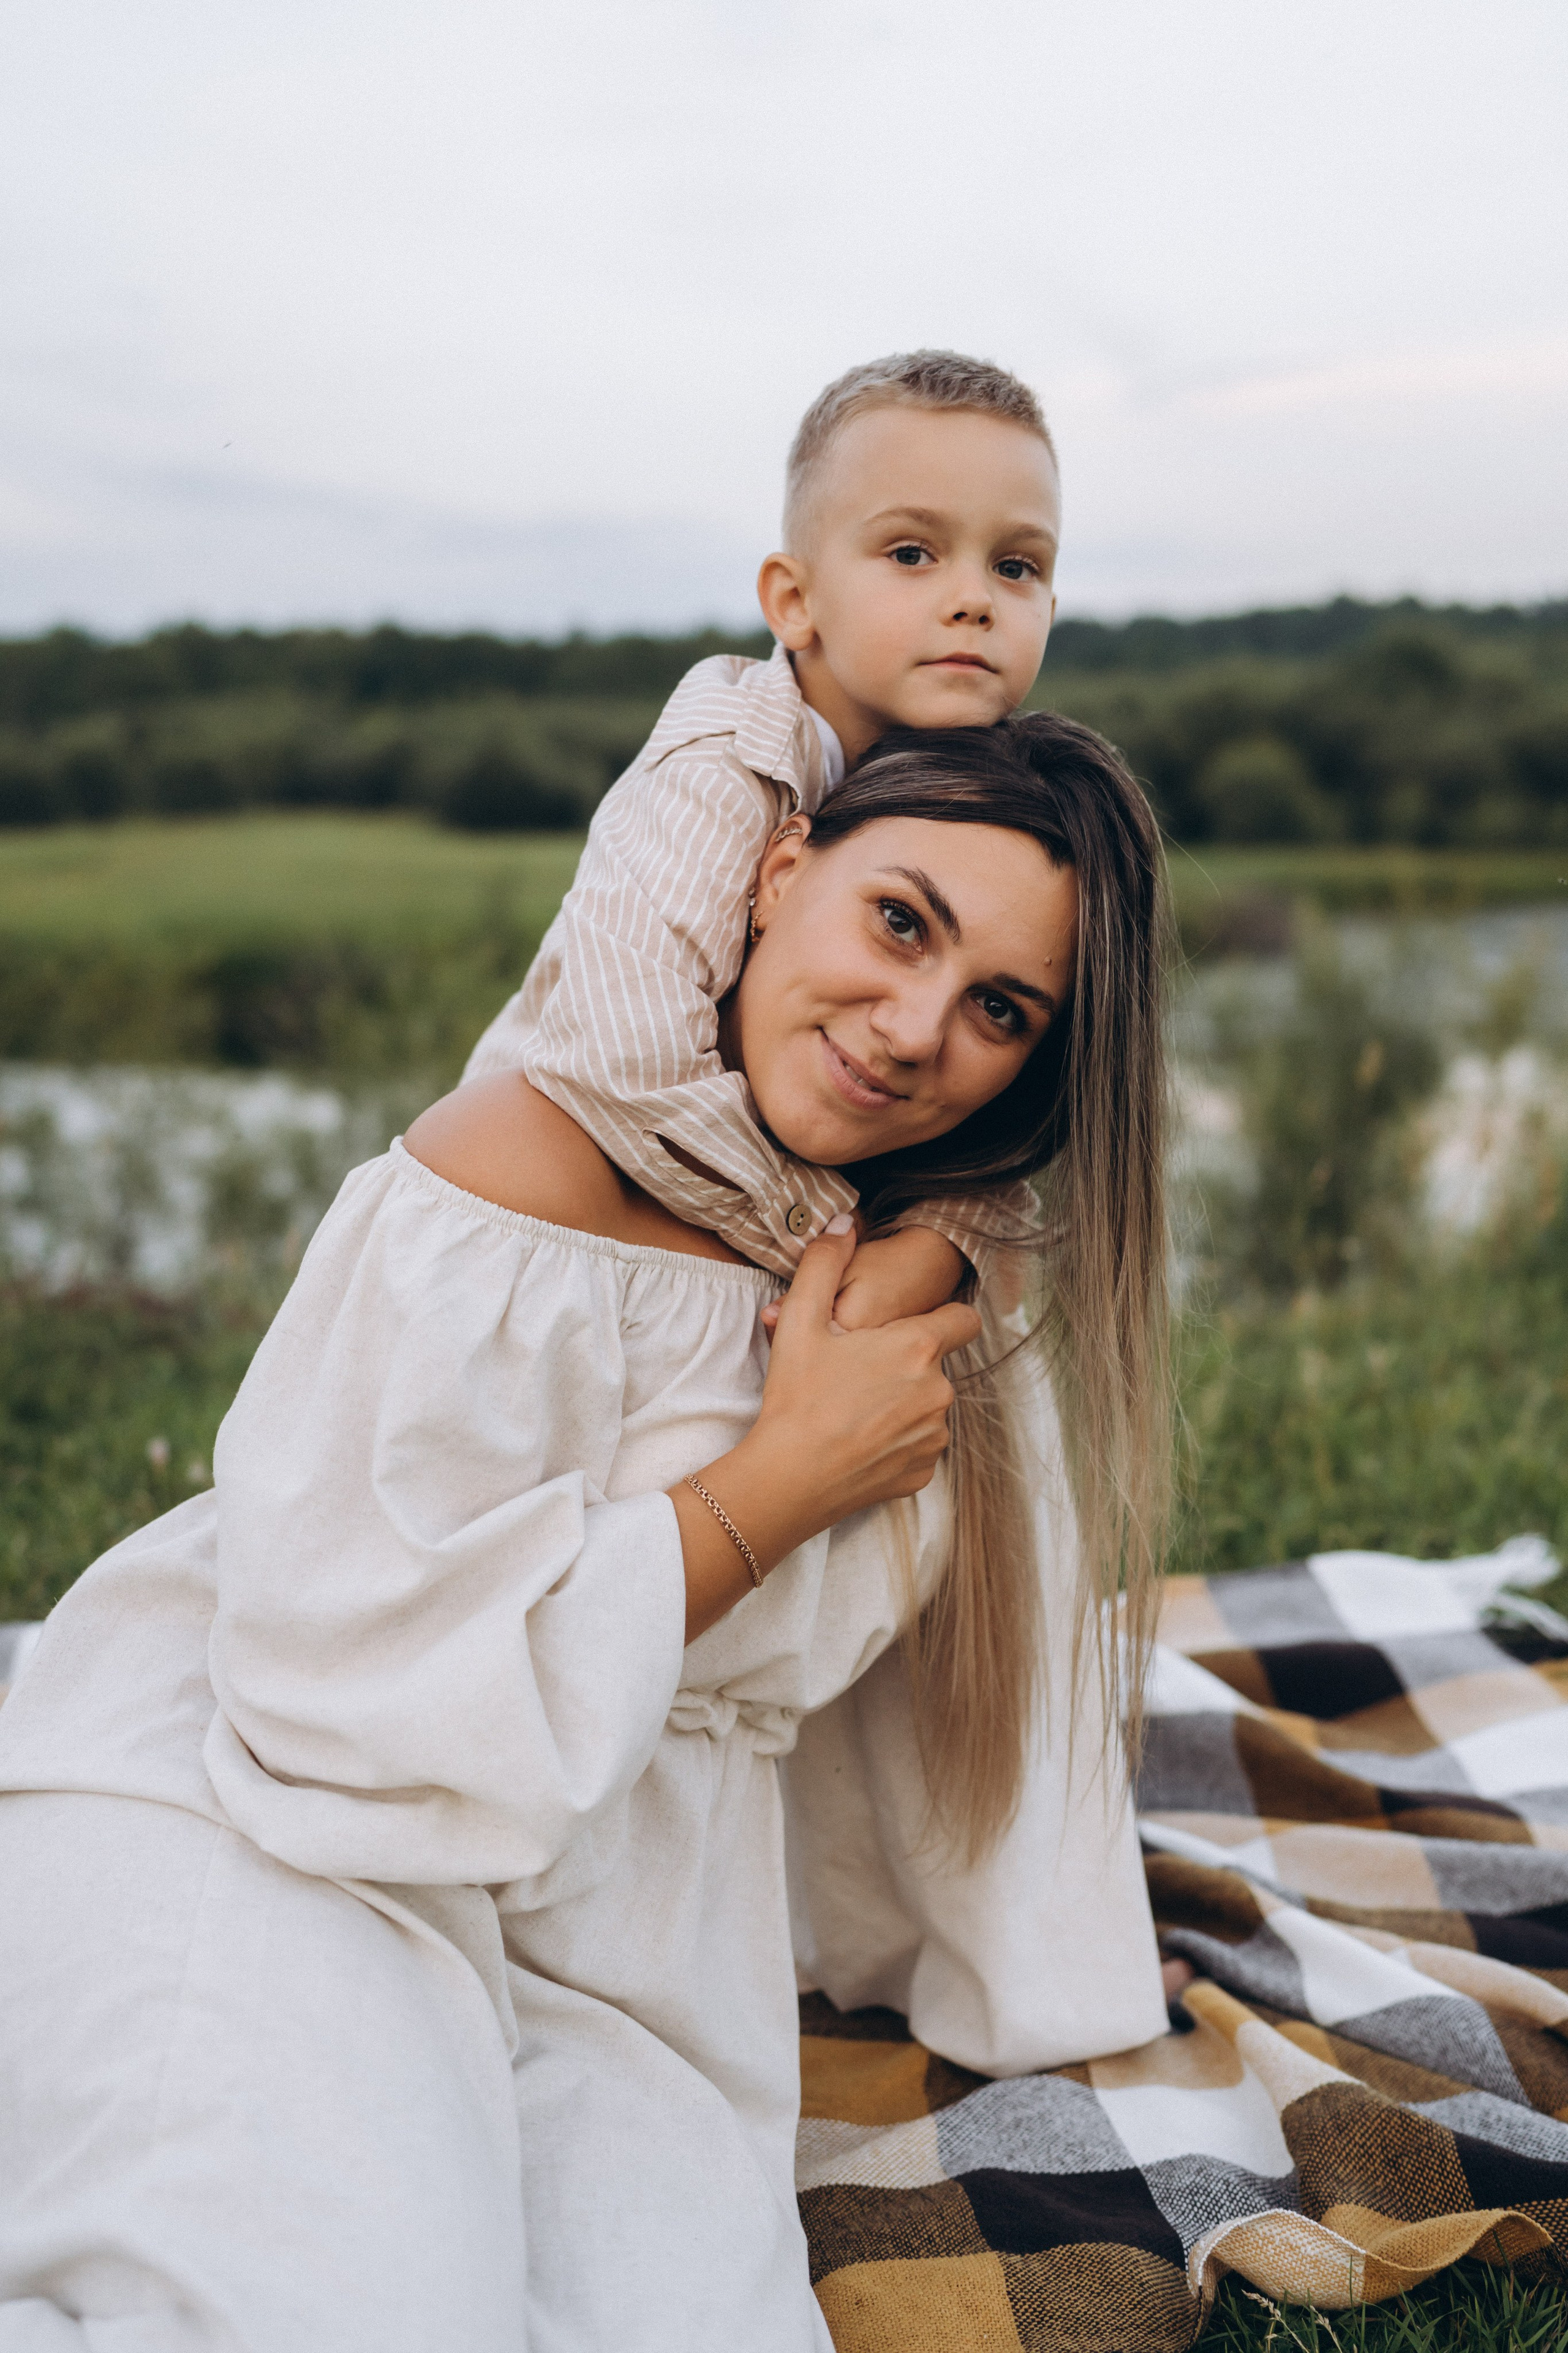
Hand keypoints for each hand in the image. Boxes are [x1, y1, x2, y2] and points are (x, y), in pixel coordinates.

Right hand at [670, 1217, 980, 1639]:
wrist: (789, 1481)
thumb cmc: (796, 1399)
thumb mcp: (799, 1320)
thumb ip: (823, 1262)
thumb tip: (844, 1222)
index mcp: (918, 1347)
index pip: (964, 1318)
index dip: (942, 1316)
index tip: (911, 1326)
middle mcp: (939, 1391)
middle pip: (935, 1364)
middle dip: (904, 1364)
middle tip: (854, 1373)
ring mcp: (934, 1436)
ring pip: (927, 1406)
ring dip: (902, 1403)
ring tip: (853, 1410)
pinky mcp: (923, 1473)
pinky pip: (916, 1445)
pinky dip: (894, 1442)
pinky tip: (858, 1442)